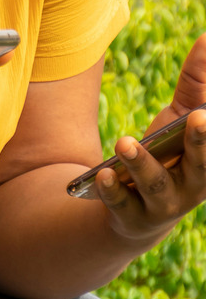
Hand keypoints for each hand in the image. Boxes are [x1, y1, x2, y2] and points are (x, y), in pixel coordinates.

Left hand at [94, 34, 205, 242]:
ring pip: (156, 184)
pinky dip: (113, 190)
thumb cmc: (169, 152)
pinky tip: (103, 175)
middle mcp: (195, 187)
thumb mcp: (181, 116)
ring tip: (124, 142)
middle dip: (203, 144)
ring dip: (142, 163)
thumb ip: (196, 82)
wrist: (135, 208)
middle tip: (199, 118)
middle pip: (203, 168)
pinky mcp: (130, 215)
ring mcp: (163, 204)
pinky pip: (121, 204)